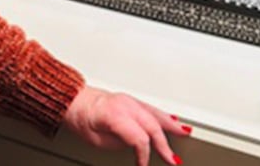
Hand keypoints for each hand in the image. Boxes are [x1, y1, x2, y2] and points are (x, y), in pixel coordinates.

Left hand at [62, 85, 190, 165]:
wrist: (75, 101)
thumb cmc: (82, 120)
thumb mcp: (98, 140)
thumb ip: (122, 142)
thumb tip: (139, 147)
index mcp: (115, 115)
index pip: (139, 138)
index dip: (144, 155)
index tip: (143, 165)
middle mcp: (125, 105)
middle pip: (151, 125)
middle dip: (163, 144)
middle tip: (172, 160)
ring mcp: (129, 100)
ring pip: (155, 113)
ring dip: (170, 125)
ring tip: (184, 133)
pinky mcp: (131, 100)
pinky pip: (151, 107)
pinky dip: (163, 115)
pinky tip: (172, 120)